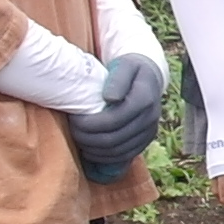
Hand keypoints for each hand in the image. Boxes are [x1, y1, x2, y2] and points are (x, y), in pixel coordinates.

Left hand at [66, 51, 166, 180]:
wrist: (148, 77)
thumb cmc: (130, 69)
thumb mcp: (124, 66)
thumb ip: (117, 79)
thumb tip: (110, 98)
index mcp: (145, 99)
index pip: (113, 120)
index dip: (90, 124)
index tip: (74, 118)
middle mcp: (150, 118)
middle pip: (114, 138)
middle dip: (88, 138)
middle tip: (73, 130)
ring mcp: (150, 131)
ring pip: (118, 151)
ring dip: (94, 149)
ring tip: (80, 139)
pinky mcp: (146, 141)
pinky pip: (125, 156)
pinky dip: (105, 157)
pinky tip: (92, 150)